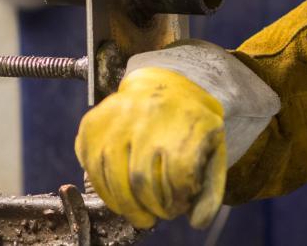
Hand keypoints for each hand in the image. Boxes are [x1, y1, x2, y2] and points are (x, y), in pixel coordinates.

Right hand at [75, 67, 226, 228]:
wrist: (165, 83)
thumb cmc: (189, 124)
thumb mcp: (213, 147)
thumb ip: (211, 188)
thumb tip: (197, 222)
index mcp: (185, 116)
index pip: (178, 171)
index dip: (180, 198)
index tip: (182, 203)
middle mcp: (148, 112)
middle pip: (142, 179)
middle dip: (153, 207)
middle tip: (162, 213)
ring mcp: (116, 116)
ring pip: (114, 179)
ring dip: (129, 207)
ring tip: (143, 213)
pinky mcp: (93, 125)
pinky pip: (93, 171)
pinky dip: (107, 194)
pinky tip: (123, 198)